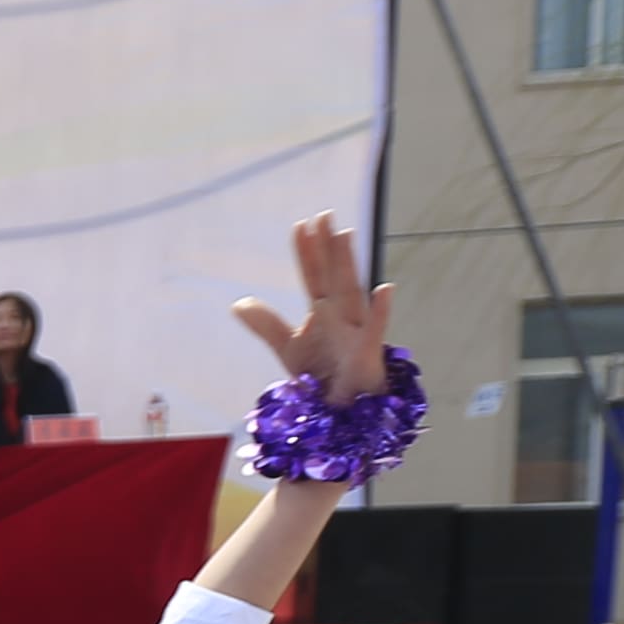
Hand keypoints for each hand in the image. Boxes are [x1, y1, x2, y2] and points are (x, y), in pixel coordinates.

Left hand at [230, 213, 392, 414]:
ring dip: (347, 264)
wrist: (343, 408)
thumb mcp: (288, 346)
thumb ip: (266, 324)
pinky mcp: (368, 352)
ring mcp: (357, 330)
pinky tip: (384, 288)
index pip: (312, 276)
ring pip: (351, 291)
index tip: (301, 225)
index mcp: (324, 311)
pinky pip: (374, 329)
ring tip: (346, 235)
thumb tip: (239, 302)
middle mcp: (342, 314)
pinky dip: (380, 310)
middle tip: (324, 215)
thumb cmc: (324, 373)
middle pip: (332, 275)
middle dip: (327, 247)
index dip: (306, 252)